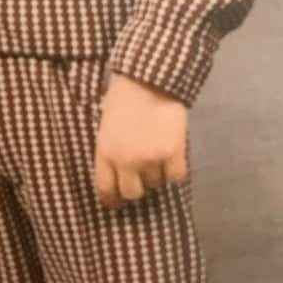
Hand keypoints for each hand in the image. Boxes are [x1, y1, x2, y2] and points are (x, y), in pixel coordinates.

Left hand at [93, 72, 188, 209]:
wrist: (150, 79)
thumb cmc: (123, 96)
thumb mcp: (105, 124)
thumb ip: (108, 149)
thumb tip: (115, 170)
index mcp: (105, 152)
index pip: (105, 189)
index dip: (112, 200)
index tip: (117, 203)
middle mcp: (126, 161)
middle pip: (133, 193)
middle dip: (137, 187)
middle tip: (142, 176)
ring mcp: (151, 158)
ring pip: (156, 184)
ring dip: (157, 175)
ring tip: (158, 157)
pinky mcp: (173, 153)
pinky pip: (177, 176)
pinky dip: (176, 171)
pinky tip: (174, 160)